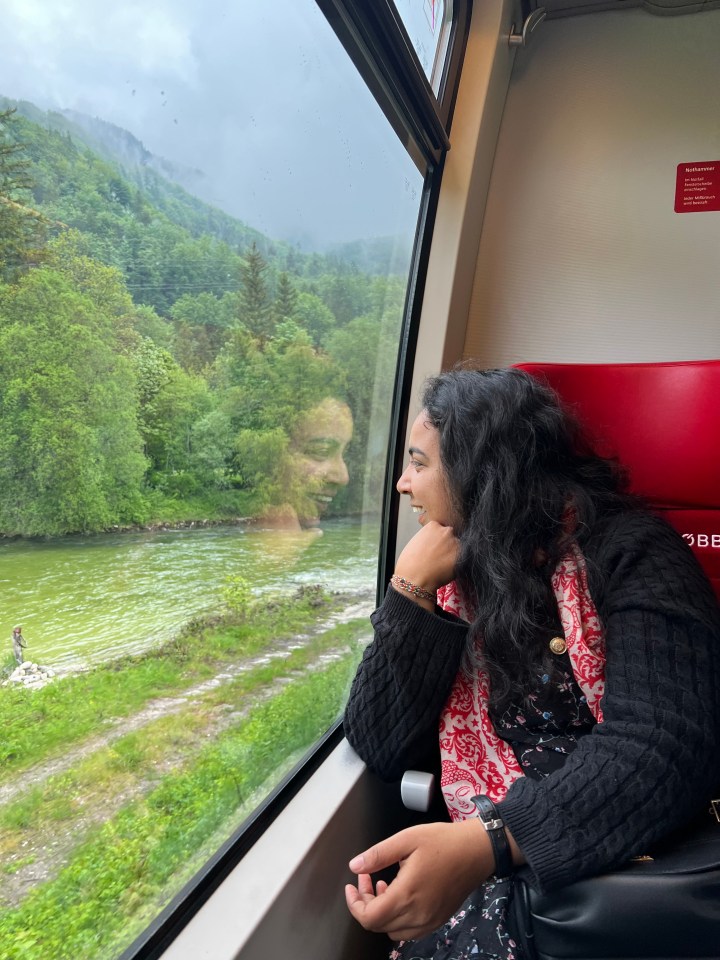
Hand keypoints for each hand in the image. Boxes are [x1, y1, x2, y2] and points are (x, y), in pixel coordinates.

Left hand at [345, 819, 493, 940]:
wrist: (477, 851)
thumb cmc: (443, 842)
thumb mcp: (407, 839)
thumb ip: (378, 854)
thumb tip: (354, 865)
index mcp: (407, 895)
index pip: (369, 918)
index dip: (354, 904)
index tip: (352, 885)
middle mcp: (418, 915)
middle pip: (378, 926)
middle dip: (366, 903)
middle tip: (367, 878)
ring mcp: (429, 921)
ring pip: (393, 931)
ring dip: (381, 912)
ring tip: (384, 885)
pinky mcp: (438, 921)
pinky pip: (409, 930)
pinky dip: (397, 918)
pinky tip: (401, 894)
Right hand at [394, 521, 458, 592]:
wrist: (415, 580)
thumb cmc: (410, 564)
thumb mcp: (415, 542)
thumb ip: (428, 537)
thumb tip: (434, 540)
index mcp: (433, 525)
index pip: (440, 528)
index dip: (437, 539)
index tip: (434, 547)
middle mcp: (446, 531)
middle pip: (450, 536)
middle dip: (446, 544)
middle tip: (438, 556)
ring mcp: (455, 542)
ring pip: (457, 547)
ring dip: (452, 554)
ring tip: (441, 564)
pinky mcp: (462, 555)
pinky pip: (462, 558)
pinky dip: (456, 563)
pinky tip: (446, 569)